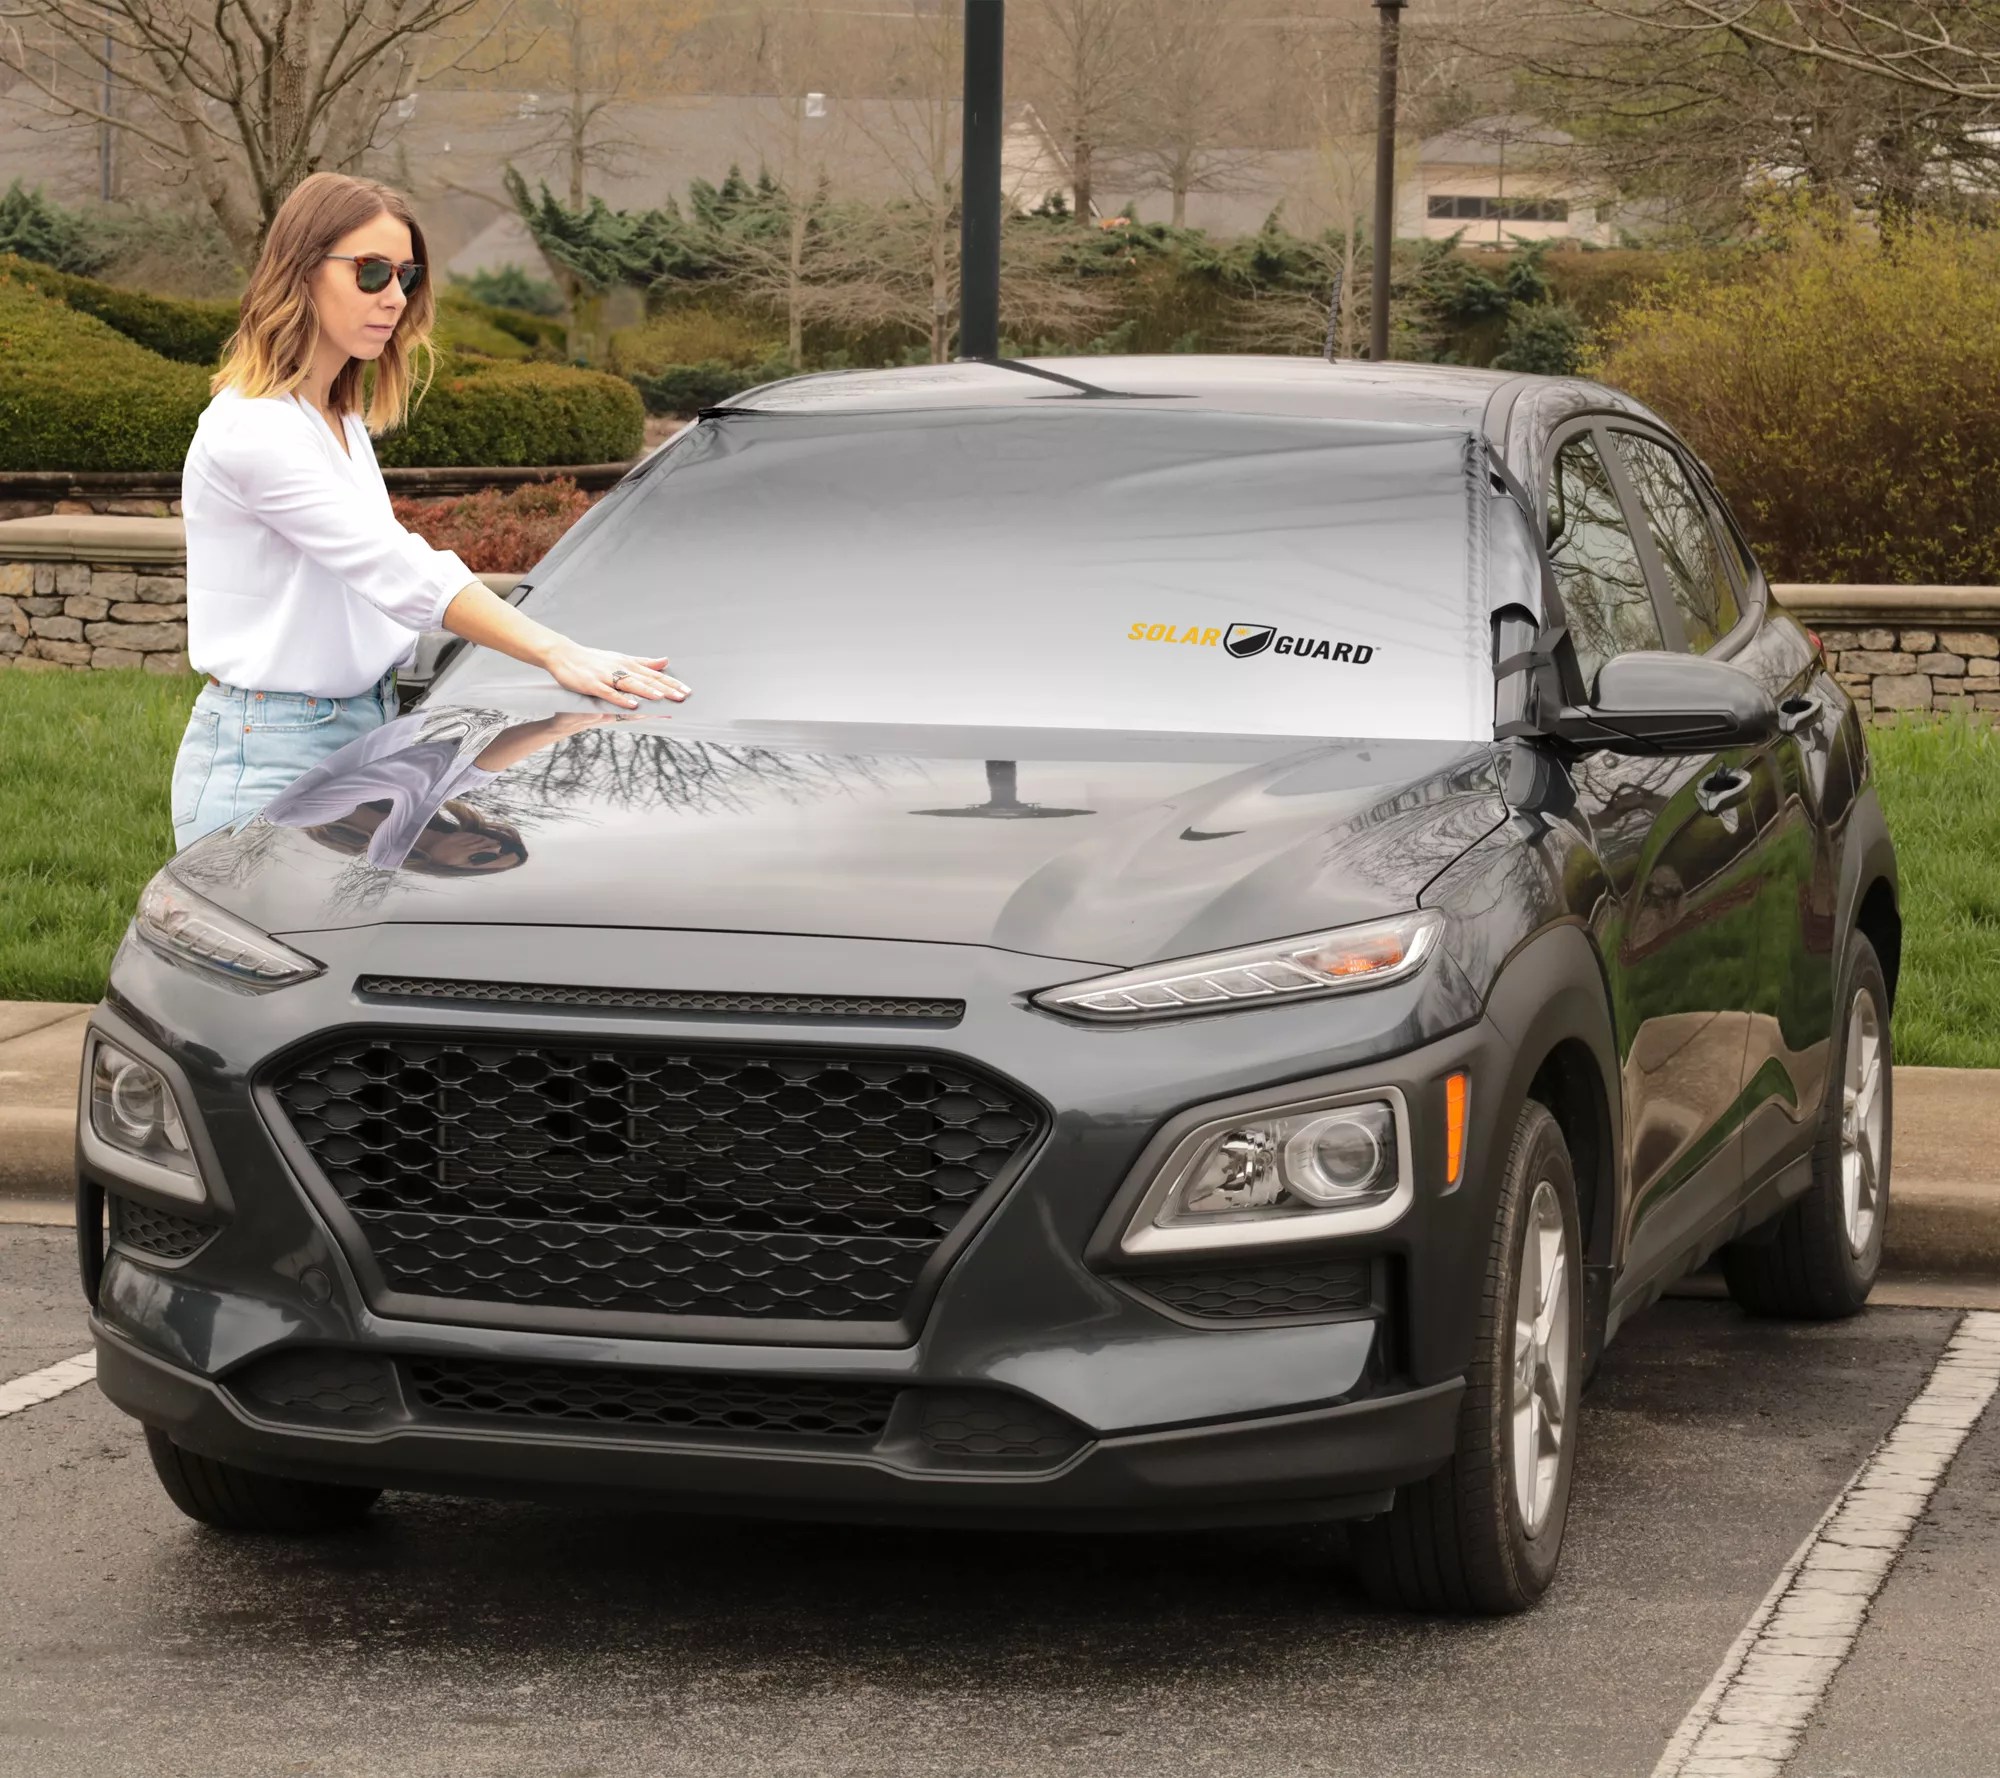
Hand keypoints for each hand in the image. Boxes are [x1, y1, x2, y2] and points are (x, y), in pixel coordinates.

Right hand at [542, 643, 688, 709]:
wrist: (564, 655)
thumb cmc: (593, 659)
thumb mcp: (621, 658)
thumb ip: (643, 662)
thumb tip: (665, 661)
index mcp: (628, 664)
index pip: (654, 674)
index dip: (671, 682)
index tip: (687, 690)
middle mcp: (619, 668)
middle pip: (646, 679)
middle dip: (665, 688)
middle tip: (683, 697)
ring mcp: (606, 676)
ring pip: (630, 684)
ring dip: (647, 691)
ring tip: (663, 698)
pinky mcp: (592, 685)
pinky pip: (609, 693)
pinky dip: (621, 699)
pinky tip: (633, 705)